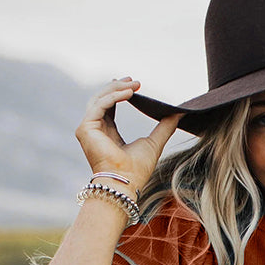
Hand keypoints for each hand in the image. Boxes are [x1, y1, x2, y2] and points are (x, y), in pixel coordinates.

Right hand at [75, 78, 181, 195]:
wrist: (125, 183)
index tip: (134, 84)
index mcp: (107, 133)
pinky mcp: (85, 129)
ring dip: (117, 88)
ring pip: (100, 99)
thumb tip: (179, 113)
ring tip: (135, 85)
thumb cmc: (137, 170)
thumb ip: (165, 126)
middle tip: (135, 81)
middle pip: (103, 99)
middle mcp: (95, 130)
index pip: (109, 106)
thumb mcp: (154, 142)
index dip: (120, 92)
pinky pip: (100, 105)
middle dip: (118, 87)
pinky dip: (115, 96)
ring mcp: (88, 129)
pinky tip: (130, 93)